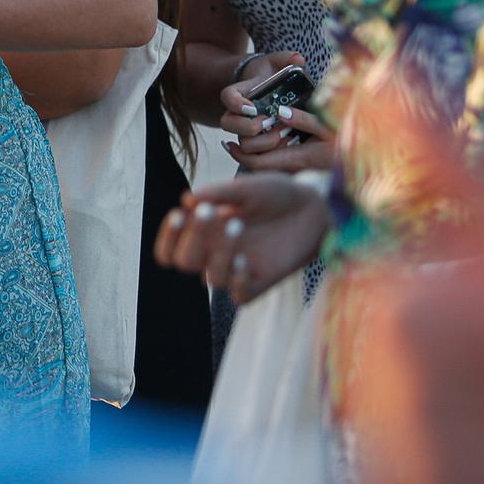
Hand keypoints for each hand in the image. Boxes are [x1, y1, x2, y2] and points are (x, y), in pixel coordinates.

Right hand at [152, 175, 328, 304]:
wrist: (315, 207)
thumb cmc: (275, 194)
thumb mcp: (247, 188)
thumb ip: (218, 193)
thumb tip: (186, 200)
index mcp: (204, 231)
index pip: (170, 247)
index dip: (168, 237)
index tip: (179, 214)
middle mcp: (215, 253)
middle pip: (184, 262)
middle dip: (191, 239)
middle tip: (209, 212)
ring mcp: (236, 270)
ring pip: (211, 279)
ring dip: (219, 253)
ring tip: (237, 222)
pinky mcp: (260, 283)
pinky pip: (239, 296)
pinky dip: (238, 281)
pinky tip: (246, 261)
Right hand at [219, 51, 334, 172]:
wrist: (267, 88)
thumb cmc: (269, 73)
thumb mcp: (277, 62)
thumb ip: (286, 58)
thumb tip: (298, 59)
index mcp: (238, 92)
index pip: (227, 97)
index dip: (236, 104)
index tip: (252, 106)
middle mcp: (236, 112)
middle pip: (227, 123)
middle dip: (247, 126)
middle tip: (267, 122)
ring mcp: (243, 127)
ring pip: (240, 141)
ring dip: (260, 142)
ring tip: (281, 135)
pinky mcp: (254, 139)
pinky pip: (254, 152)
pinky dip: (267, 152)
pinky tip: (285, 144)